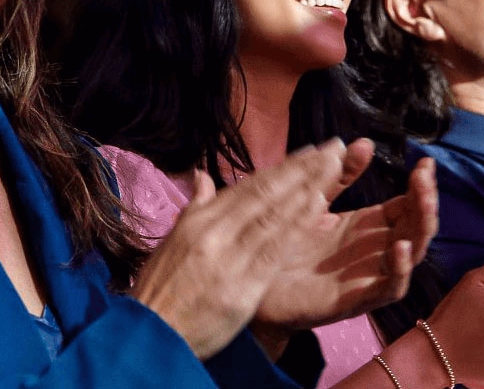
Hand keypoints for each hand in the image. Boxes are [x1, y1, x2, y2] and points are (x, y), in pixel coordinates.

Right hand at [130, 139, 348, 358]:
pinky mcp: (243, 286)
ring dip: (307, 188)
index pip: (249, 187)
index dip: (282, 168)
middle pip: (267, 193)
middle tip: (332, 148)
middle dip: (303, 169)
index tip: (309, 152)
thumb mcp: (174, 241)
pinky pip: (275, 249)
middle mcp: (216, 231)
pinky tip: (319, 206)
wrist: (151, 334)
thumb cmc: (161, 289)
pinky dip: (298, 224)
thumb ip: (196, 207)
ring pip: (275, 215)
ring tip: (333, 167)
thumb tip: (202, 176)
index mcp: (201, 220)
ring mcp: (230, 257)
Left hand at [253, 148, 437, 332]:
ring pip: (410, 255)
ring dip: (421, 230)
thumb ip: (340, 174)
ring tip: (424, 203)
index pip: (408, 205)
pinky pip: (388, 287)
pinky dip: (399, 270)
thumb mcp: (313, 199)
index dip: (420, 186)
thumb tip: (365, 142)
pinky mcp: (356, 298)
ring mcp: (369, 275)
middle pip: (415, 227)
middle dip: (426, 202)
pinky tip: (398, 247)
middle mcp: (375, 249)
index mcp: (368, 225)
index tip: (425, 163)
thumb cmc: (286, 241)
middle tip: (426, 178)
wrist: (255, 282)